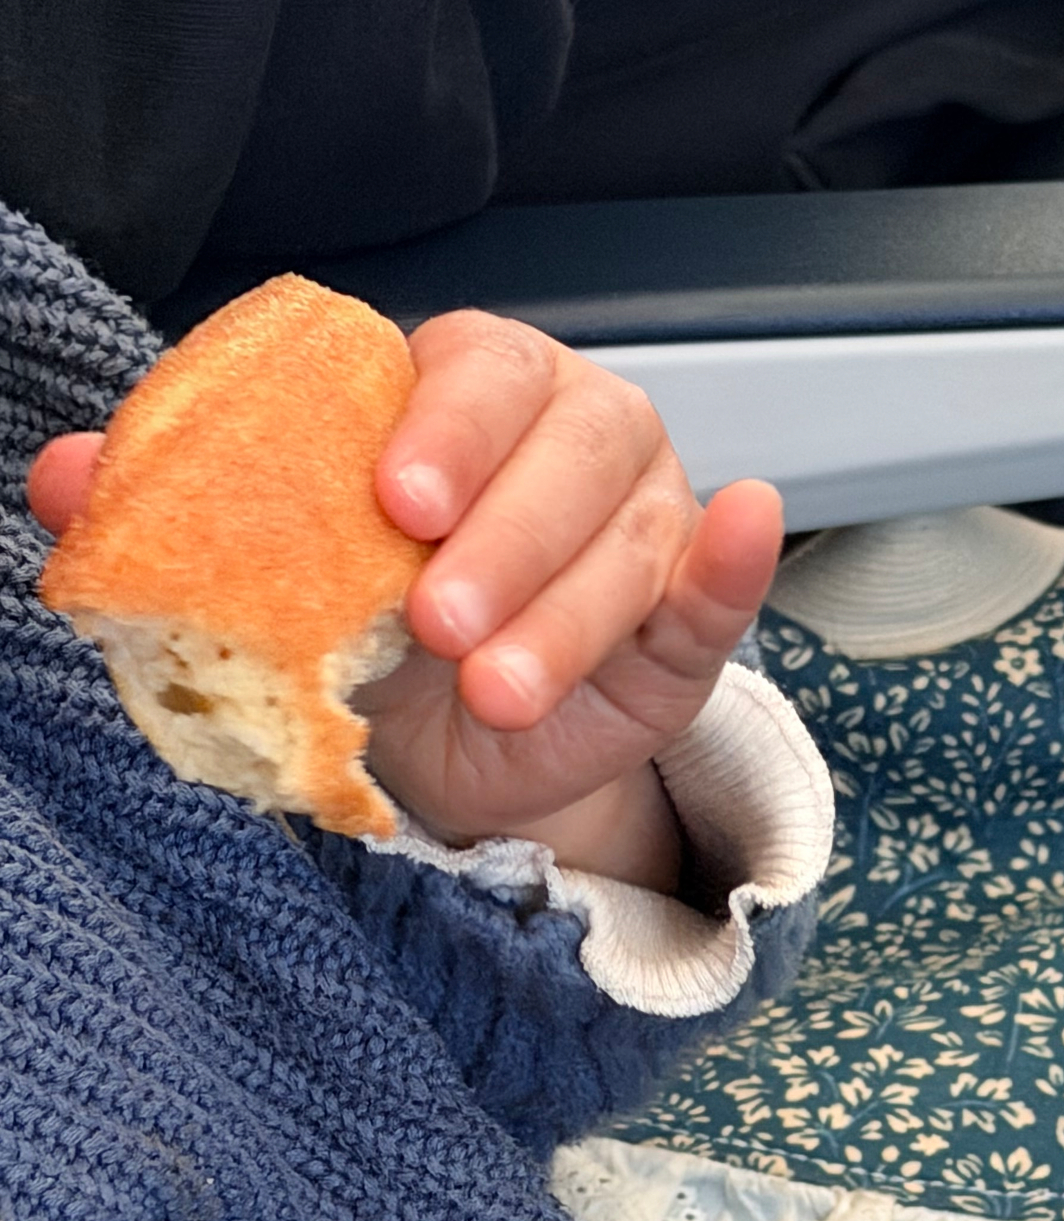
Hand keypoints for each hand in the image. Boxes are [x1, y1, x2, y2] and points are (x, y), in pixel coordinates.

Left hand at [28, 310, 784, 883]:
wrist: (457, 752)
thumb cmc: (377, 636)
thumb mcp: (284, 573)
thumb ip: (189, 516)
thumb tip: (61, 478)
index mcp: (470, 395)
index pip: (473, 372)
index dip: (443, 428)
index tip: (394, 502)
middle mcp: (570, 437)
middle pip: (568, 449)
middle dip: (506, 539)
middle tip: (439, 624)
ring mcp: (645, 521)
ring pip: (633, 542)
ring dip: (569, 615)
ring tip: (501, 692)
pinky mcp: (690, 619)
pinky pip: (722, 583)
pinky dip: (737, 562)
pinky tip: (742, 529)